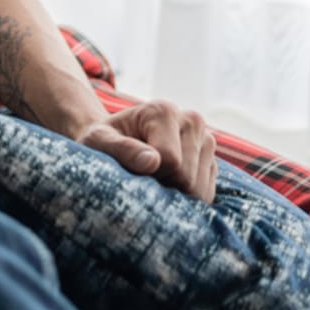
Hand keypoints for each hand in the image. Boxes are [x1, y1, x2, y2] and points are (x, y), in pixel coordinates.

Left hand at [73, 100, 217, 202]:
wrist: (114, 141)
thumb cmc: (102, 142)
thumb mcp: (99, 142)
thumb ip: (121, 149)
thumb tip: (152, 162)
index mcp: (163, 111)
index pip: (170, 161)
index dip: (149, 175)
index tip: (130, 169)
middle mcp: (191, 120)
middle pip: (187, 177)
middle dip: (162, 186)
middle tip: (140, 176)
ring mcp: (206, 140)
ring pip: (200, 188)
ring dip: (174, 194)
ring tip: (153, 178)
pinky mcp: (210, 160)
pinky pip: (207, 193)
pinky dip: (186, 198)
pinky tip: (167, 184)